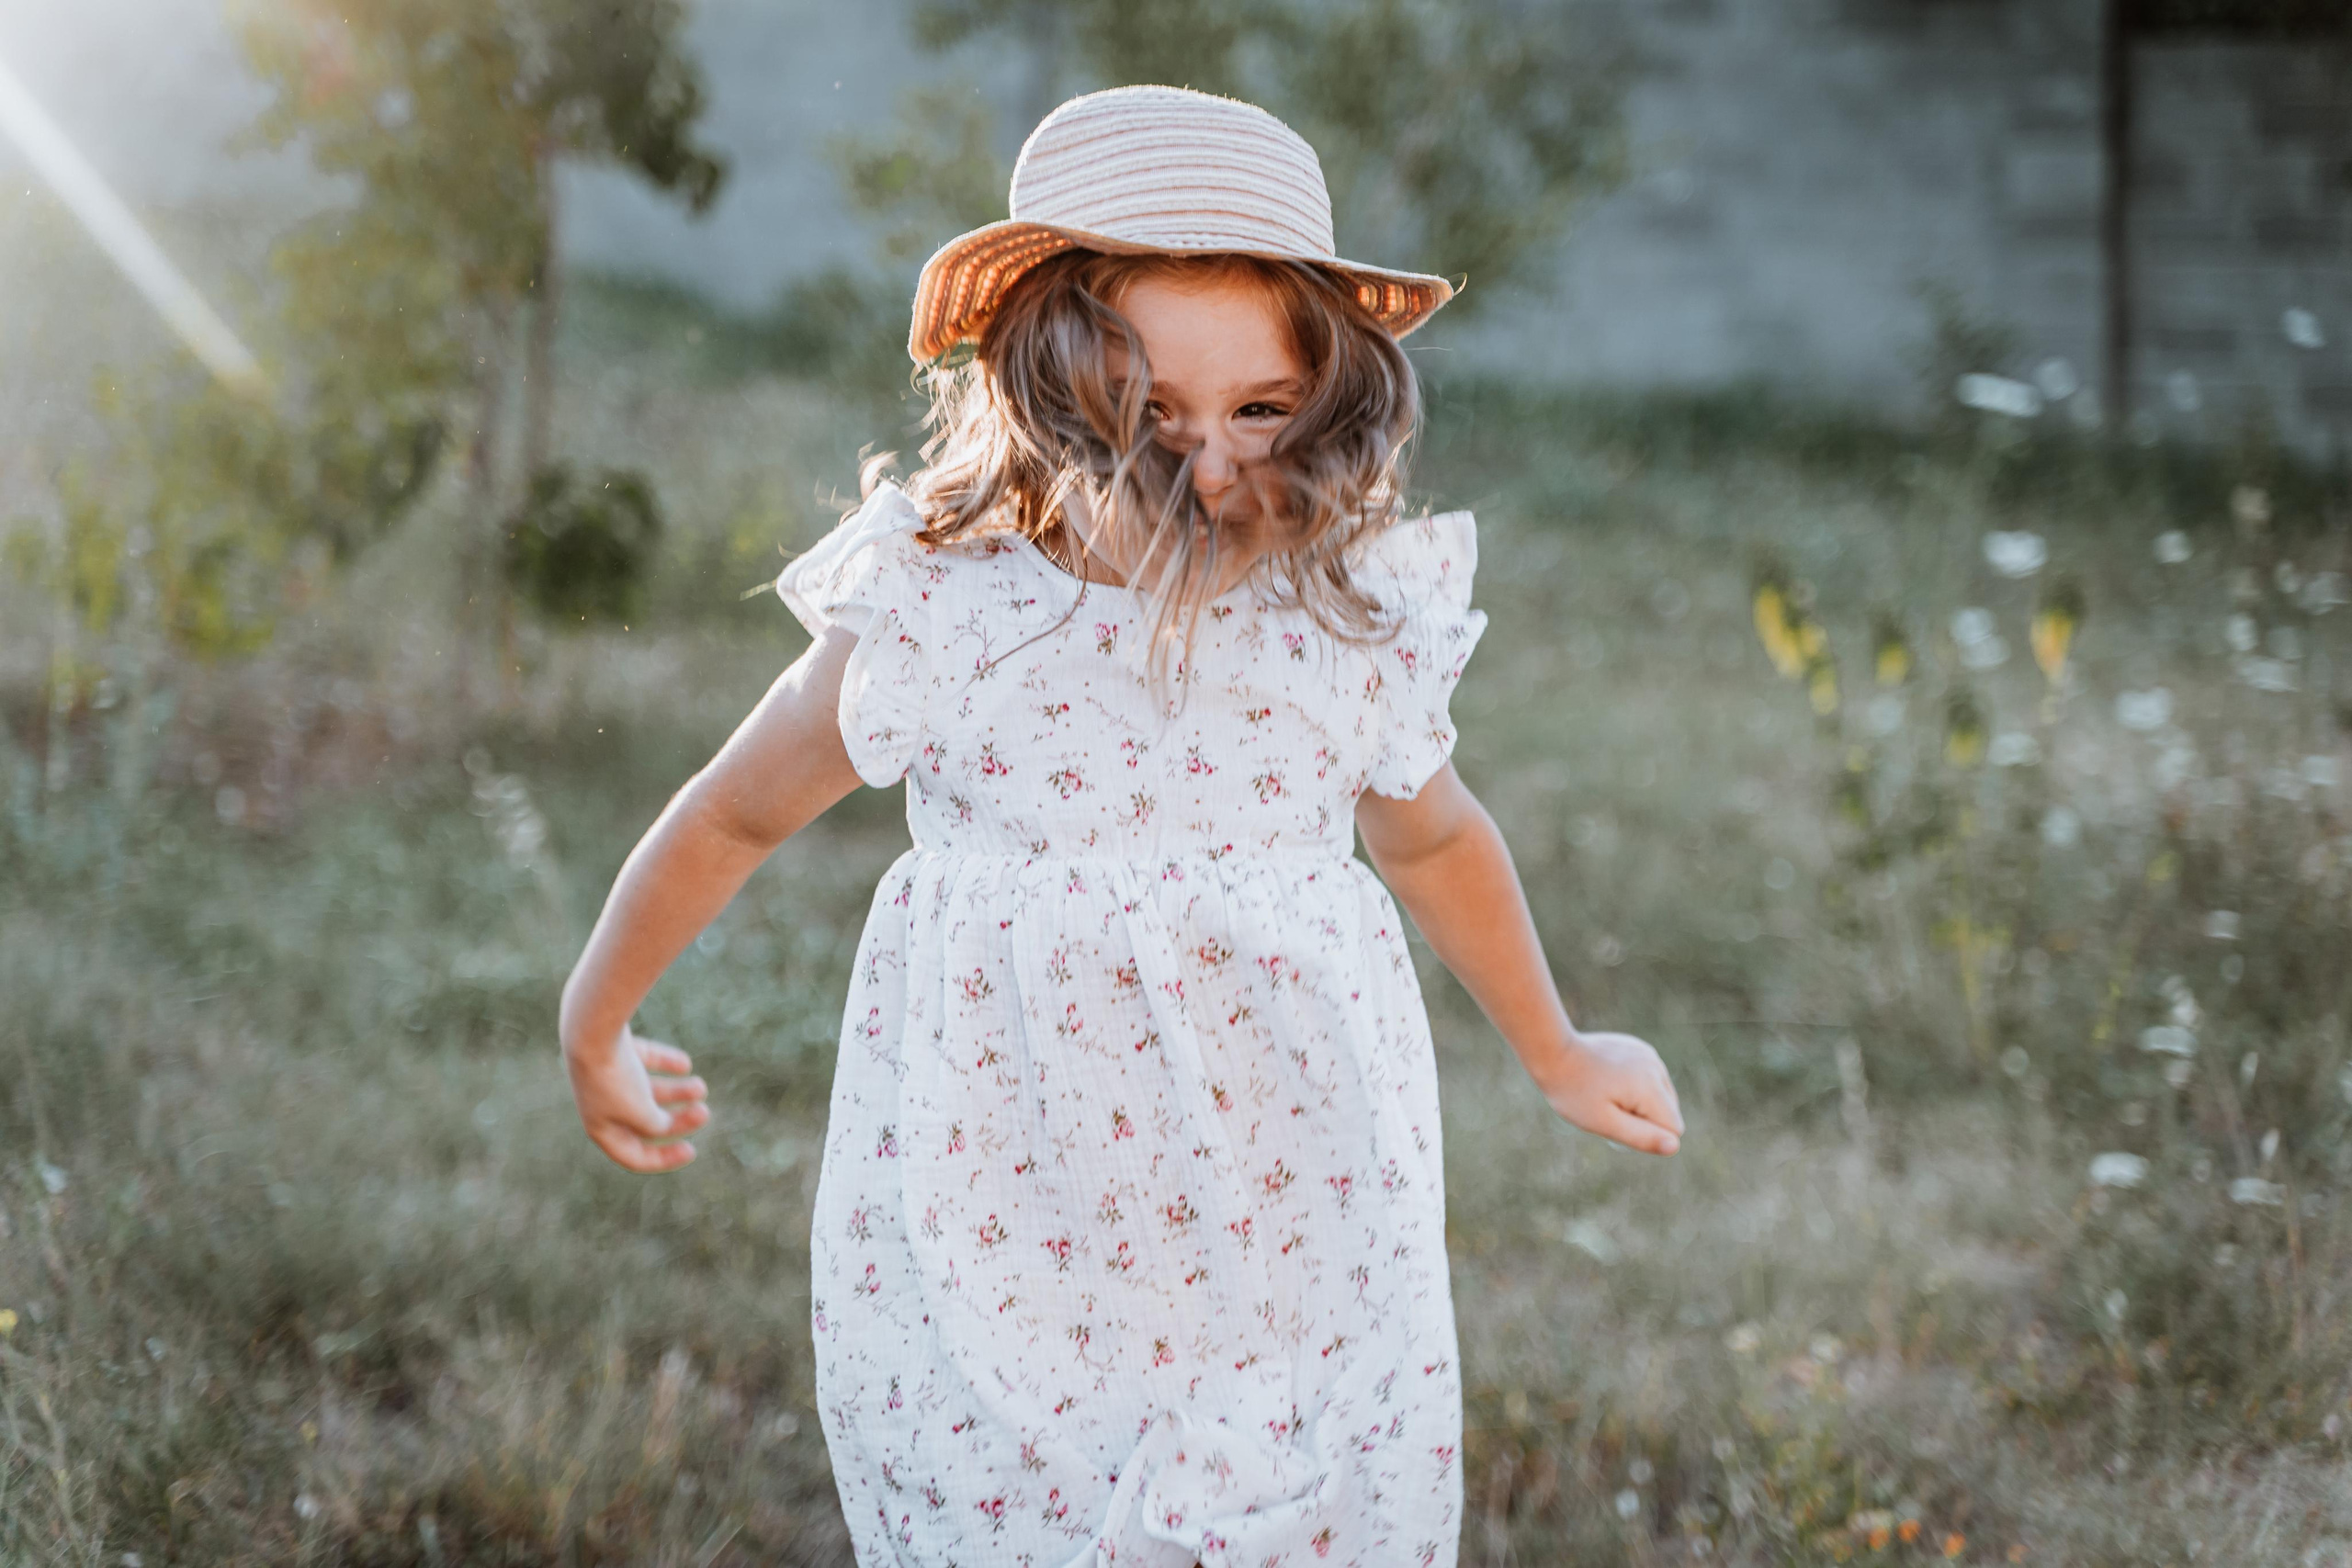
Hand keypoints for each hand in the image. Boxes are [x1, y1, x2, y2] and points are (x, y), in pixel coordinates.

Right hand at [563, 1024, 710, 1172]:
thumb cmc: (617, 1079)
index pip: (633, 1156)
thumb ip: (657, 1125)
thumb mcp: (642, 1114)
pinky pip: (646, 1062)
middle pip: (646, 1124)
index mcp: (601, 1130)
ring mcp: (608, 1077)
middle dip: (678, 1121)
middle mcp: (602, 1106)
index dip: (663, 1159)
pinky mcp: (616, 1050)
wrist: (592, 1031)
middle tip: (705, 1112)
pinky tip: (684, 1065)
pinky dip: (666, 1064)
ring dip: (678, 1093)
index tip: (692, 1150)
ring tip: (700, 1088)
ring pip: (649, 1092)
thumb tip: (665, 1124)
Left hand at [1539, 1030, 1682, 1155]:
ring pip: (1661, 1095)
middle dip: (1644, 1117)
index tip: (1617, 1118)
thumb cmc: (1575, 1093)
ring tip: (1607, 1093)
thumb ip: (1641, 1136)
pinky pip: (1650, 1079)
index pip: (1674, 1128)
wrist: (1554, 1052)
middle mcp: (1656, 1066)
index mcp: (1650, 1087)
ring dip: (1640, 1102)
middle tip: (1608, 1106)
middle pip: (1669, 1111)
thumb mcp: (1604, 1123)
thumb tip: (1674, 1147)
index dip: (1646, 1132)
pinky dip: (1636, 1085)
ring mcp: (1649, 1055)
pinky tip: (1609, 1079)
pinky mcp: (1640, 1049)